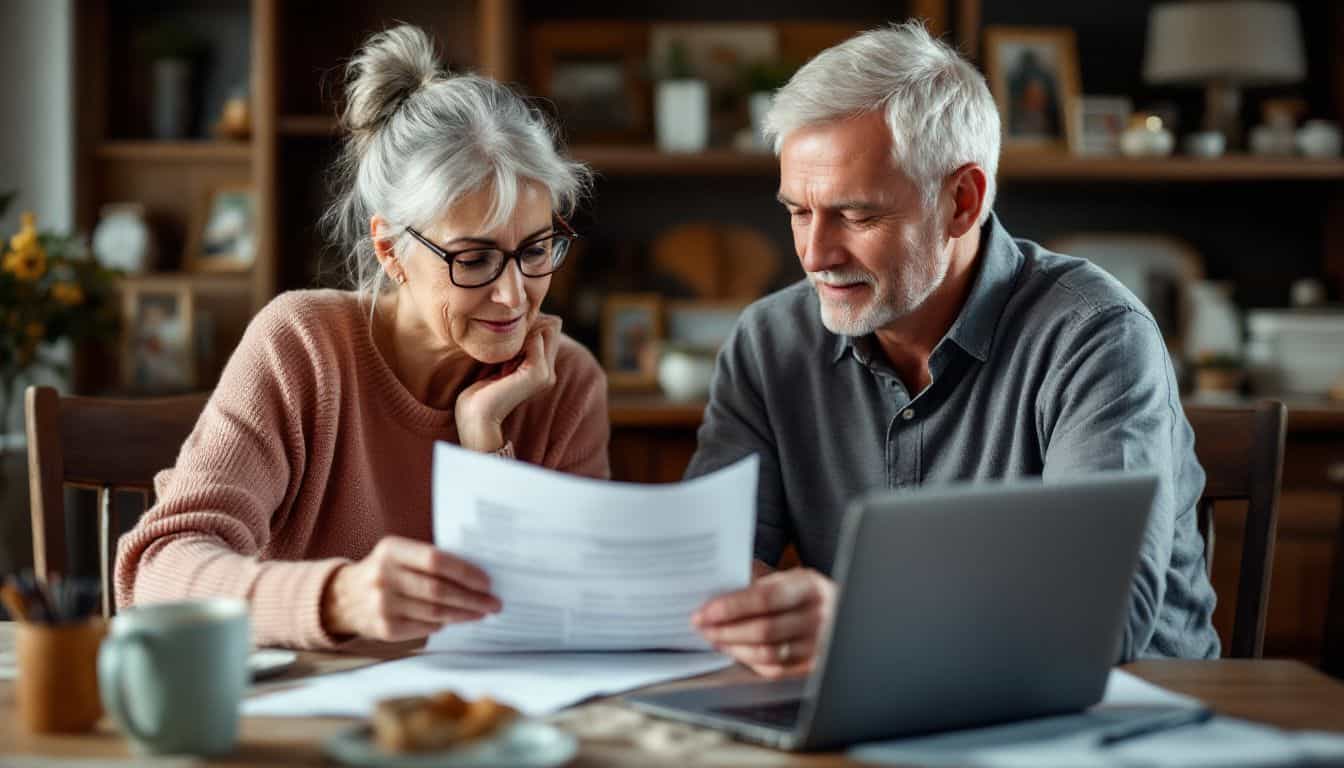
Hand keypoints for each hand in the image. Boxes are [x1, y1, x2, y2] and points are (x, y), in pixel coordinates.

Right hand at [321, 536, 501, 641]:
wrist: (343, 598)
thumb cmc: (385, 572)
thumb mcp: (399, 554)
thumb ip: (429, 560)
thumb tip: (476, 576)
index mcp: (391, 550)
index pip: (436, 560)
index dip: (465, 572)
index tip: (487, 582)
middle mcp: (384, 577)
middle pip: (439, 590)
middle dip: (472, 598)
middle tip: (493, 602)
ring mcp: (382, 605)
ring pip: (435, 612)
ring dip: (464, 614)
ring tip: (481, 612)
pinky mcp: (385, 629)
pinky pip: (425, 627)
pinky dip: (444, 623)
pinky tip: (456, 620)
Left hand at [455, 315, 561, 451]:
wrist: (476, 416)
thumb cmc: (481, 389)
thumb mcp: (499, 361)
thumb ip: (514, 346)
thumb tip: (522, 320)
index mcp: (542, 369)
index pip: (550, 328)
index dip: (531, 323)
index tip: (506, 336)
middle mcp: (549, 371)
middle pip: (551, 326)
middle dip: (529, 325)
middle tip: (504, 344)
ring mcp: (546, 373)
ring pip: (547, 329)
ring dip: (523, 332)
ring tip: (502, 354)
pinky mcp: (538, 374)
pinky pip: (536, 339)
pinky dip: (518, 339)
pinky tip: (502, 358)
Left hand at [691, 567, 836, 678]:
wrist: (842, 612)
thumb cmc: (802, 593)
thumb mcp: (786, 578)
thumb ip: (755, 582)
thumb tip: (712, 591)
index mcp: (810, 586)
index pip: (765, 598)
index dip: (731, 607)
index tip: (704, 612)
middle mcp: (818, 617)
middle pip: (764, 630)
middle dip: (725, 630)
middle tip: (701, 627)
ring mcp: (818, 645)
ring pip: (767, 654)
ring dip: (733, 647)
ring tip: (714, 638)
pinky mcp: (812, 666)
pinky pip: (774, 669)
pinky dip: (749, 661)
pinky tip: (734, 650)